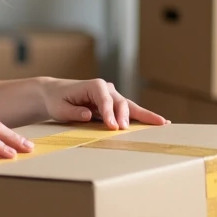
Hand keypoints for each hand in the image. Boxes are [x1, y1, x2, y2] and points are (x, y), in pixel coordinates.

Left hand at [39, 78, 169, 129]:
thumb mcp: (60, 108)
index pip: (104, 100)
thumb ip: (74, 112)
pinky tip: (158, 122)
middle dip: (125, 116)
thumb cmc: (57, 100)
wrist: (55, 94)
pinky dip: (143, 117)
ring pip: (129, 106)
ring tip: (161, 124)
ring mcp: (112, 95)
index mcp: (94, 85)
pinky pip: (130, 111)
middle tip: (126, 130)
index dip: (109, 114)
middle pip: (121, 102)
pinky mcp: (114, 104)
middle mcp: (106, 88)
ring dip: (144, 116)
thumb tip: (89, 115)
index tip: (112, 127)